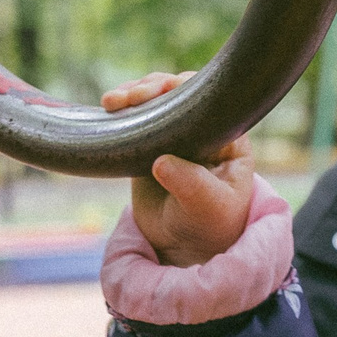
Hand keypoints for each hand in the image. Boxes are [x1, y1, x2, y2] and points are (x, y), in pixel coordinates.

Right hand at [102, 71, 253, 267]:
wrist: (185, 249)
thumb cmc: (210, 228)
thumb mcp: (208, 208)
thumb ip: (191, 185)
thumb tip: (161, 161)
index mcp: (229, 137)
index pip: (209, 100)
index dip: (184, 88)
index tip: (161, 91)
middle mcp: (204, 129)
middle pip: (179, 92)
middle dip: (153, 87)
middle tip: (129, 98)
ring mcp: (176, 136)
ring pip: (155, 101)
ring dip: (132, 94)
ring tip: (111, 102)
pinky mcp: (149, 146)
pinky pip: (136, 119)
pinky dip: (121, 111)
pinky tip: (107, 109)